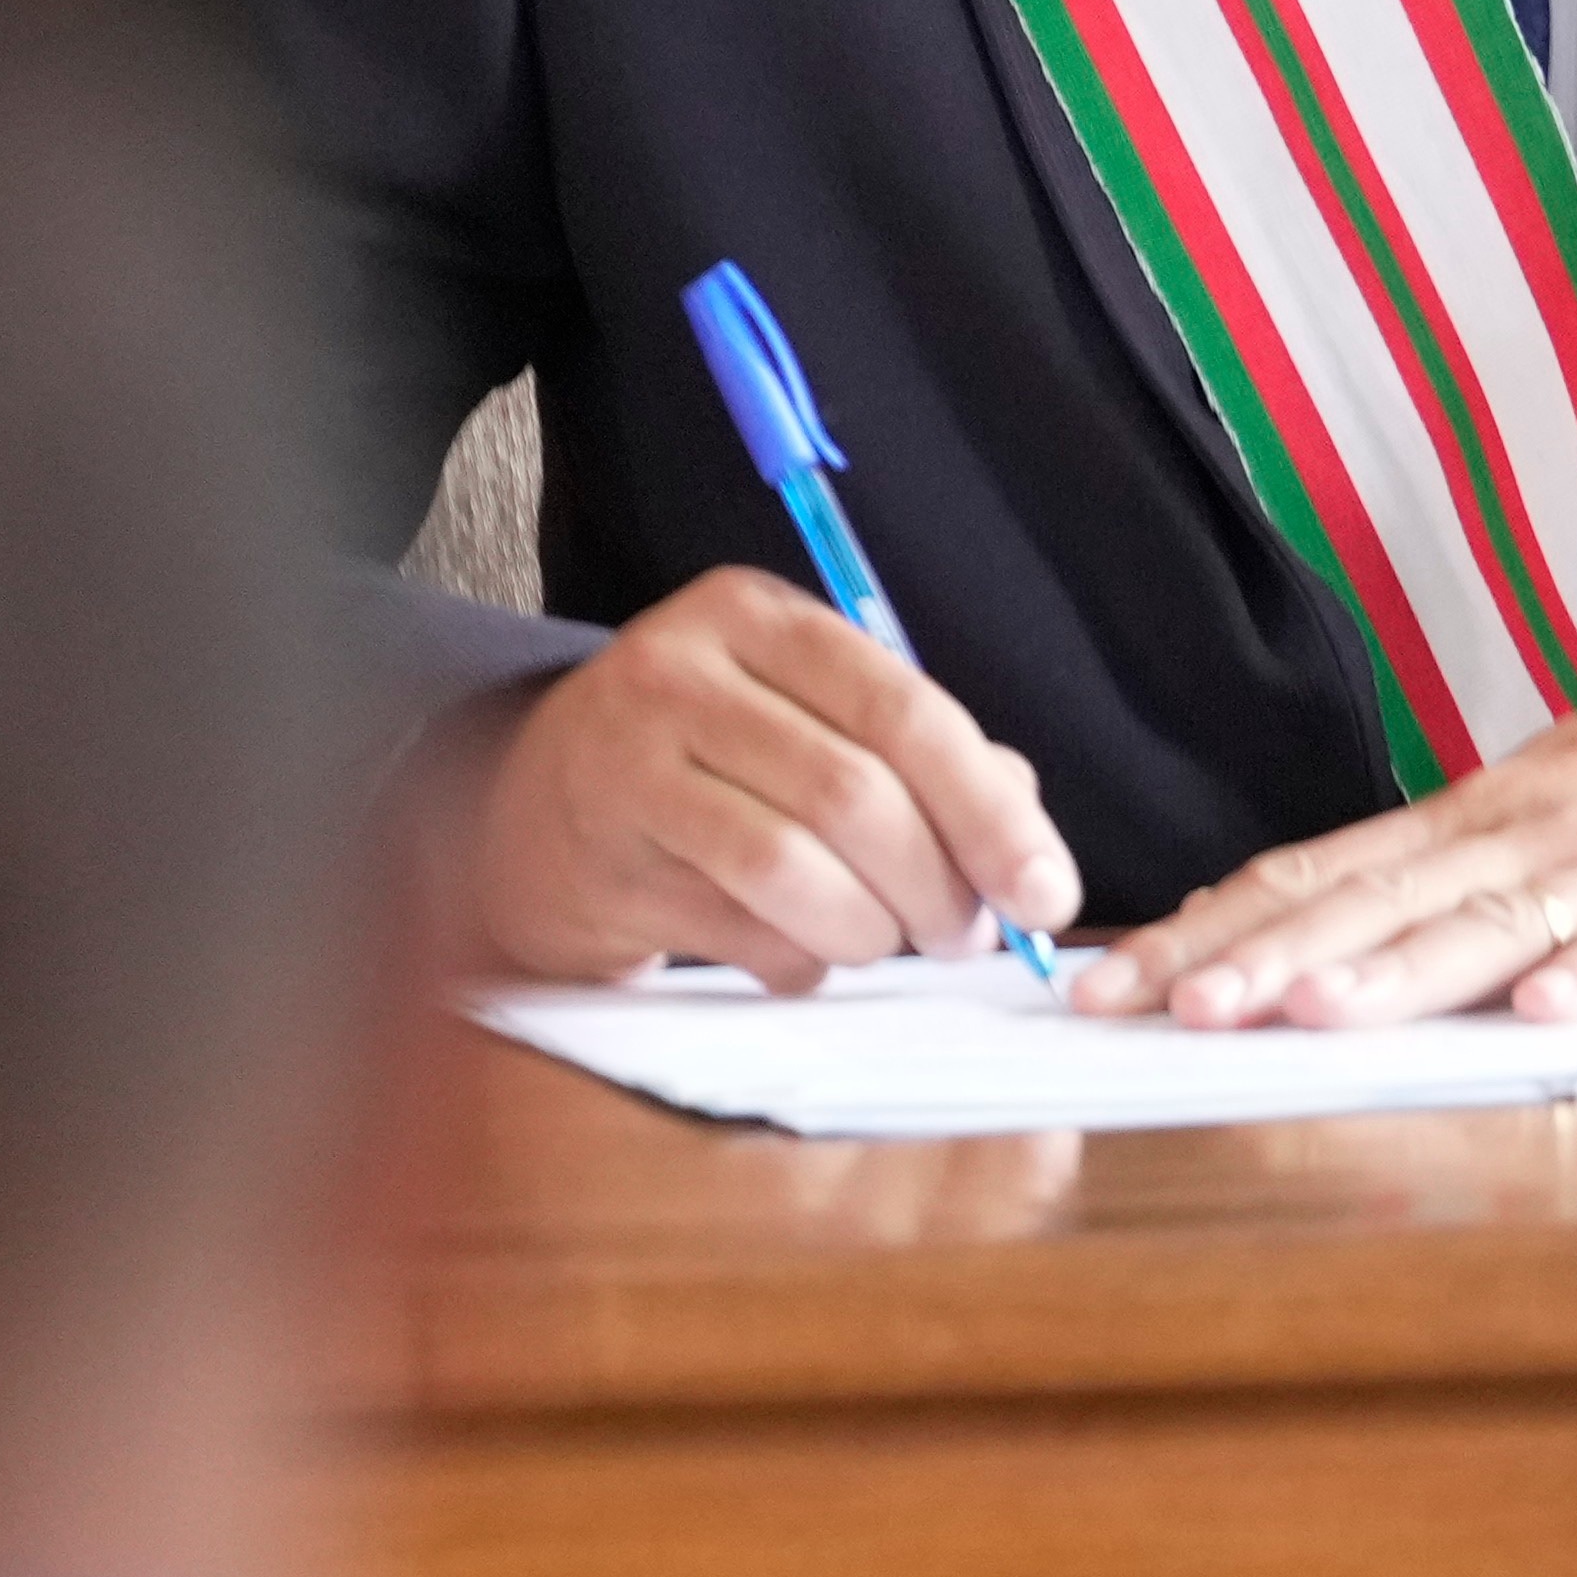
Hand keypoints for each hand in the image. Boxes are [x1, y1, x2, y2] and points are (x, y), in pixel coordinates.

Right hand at [464, 570, 1079, 991]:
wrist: (531, 810)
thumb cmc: (709, 765)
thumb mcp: (808, 723)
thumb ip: (923, 763)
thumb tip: (1025, 846)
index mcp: (756, 617)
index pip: (904, 710)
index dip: (990, 812)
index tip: (1045, 894)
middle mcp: (680, 672)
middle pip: (855, 794)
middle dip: (938, 886)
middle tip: (968, 937)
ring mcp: (625, 764)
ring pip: (793, 868)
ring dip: (870, 930)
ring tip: (883, 943)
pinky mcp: (599, 859)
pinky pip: (736, 929)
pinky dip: (797, 959)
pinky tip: (800, 954)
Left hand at [1068, 648, 1576, 1027]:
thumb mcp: (1546, 811)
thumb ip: (1440, 876)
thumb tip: (1306, 934)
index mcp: (1475, 818)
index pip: (1317, 870)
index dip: (1214, 927)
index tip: (1112, 981)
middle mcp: (1524, 836)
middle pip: (1377, 899)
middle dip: (1266, 956)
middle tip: (1167, 1009)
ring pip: (1491, 922)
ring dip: (1398, 969)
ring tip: (1308, 1009)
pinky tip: (1543, 1014)